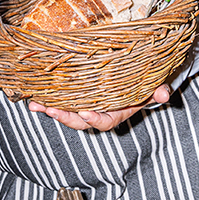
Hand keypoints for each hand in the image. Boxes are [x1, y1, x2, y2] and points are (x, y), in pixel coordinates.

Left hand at [28, 84, 171, 130]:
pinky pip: (60, 100)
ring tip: (35, 104)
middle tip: (51, 109)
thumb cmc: (143, 84)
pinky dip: (47, 99)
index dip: (95, 118)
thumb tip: (165, 94)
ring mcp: (85, 105)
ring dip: (50, 108)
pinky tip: (33, 96)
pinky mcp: (75, 96)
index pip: (105, 121)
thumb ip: (158, 91)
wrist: (135, 79)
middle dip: (64, 116)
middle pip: (79, 121)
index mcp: (116, 113)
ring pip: (66, 112)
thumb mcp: (153, 87)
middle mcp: (99, 112)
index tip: (85, 112)